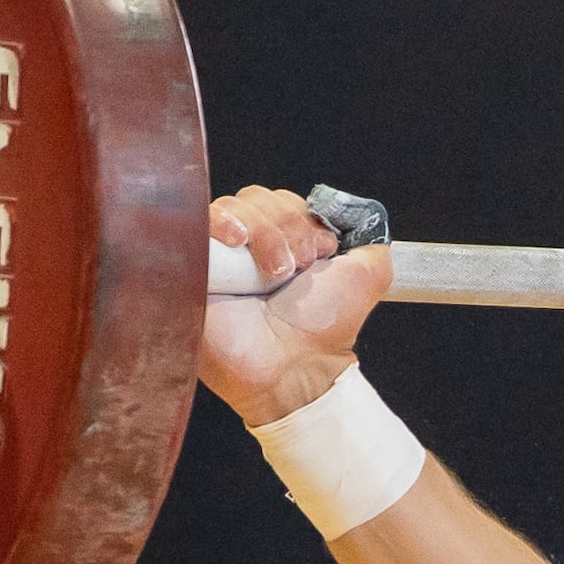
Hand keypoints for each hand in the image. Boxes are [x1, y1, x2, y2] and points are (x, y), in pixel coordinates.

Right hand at [199, 185, 393, 425]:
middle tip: (293, 271)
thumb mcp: (368, 275)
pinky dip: (223, 222)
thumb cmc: (323, 328)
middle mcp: (249, 246)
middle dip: (286, 228)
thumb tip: (359, 213)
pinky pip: (201, 219)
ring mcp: (220, 254)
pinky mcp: (193, 263)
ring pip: (236, 207)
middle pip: (259, 198)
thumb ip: (370, 239)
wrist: (291, 366)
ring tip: (271, 275)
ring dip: (264, 234)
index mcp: (285, 243)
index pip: (285, 201)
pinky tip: (238, 244)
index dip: (303, 220)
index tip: (318, 255)